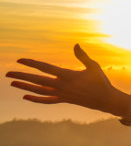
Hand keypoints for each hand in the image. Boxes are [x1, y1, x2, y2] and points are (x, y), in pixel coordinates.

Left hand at [6, 44, 124, 113]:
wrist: (106, 100)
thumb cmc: (101, 81)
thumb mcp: (93, 66)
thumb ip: (82, 56)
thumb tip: (76, 44)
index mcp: (68, 75)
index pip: (45, 68)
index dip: (31, 63)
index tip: (20, 60)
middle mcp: (62, 85)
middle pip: (38, 80)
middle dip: (22, 76)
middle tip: (8, 74)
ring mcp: (62, 94)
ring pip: (39, 91)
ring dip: (25, 87)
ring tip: (12, 84)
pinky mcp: (64, 100)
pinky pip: (47, 100)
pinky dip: (36, 99)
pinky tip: (26, 96)